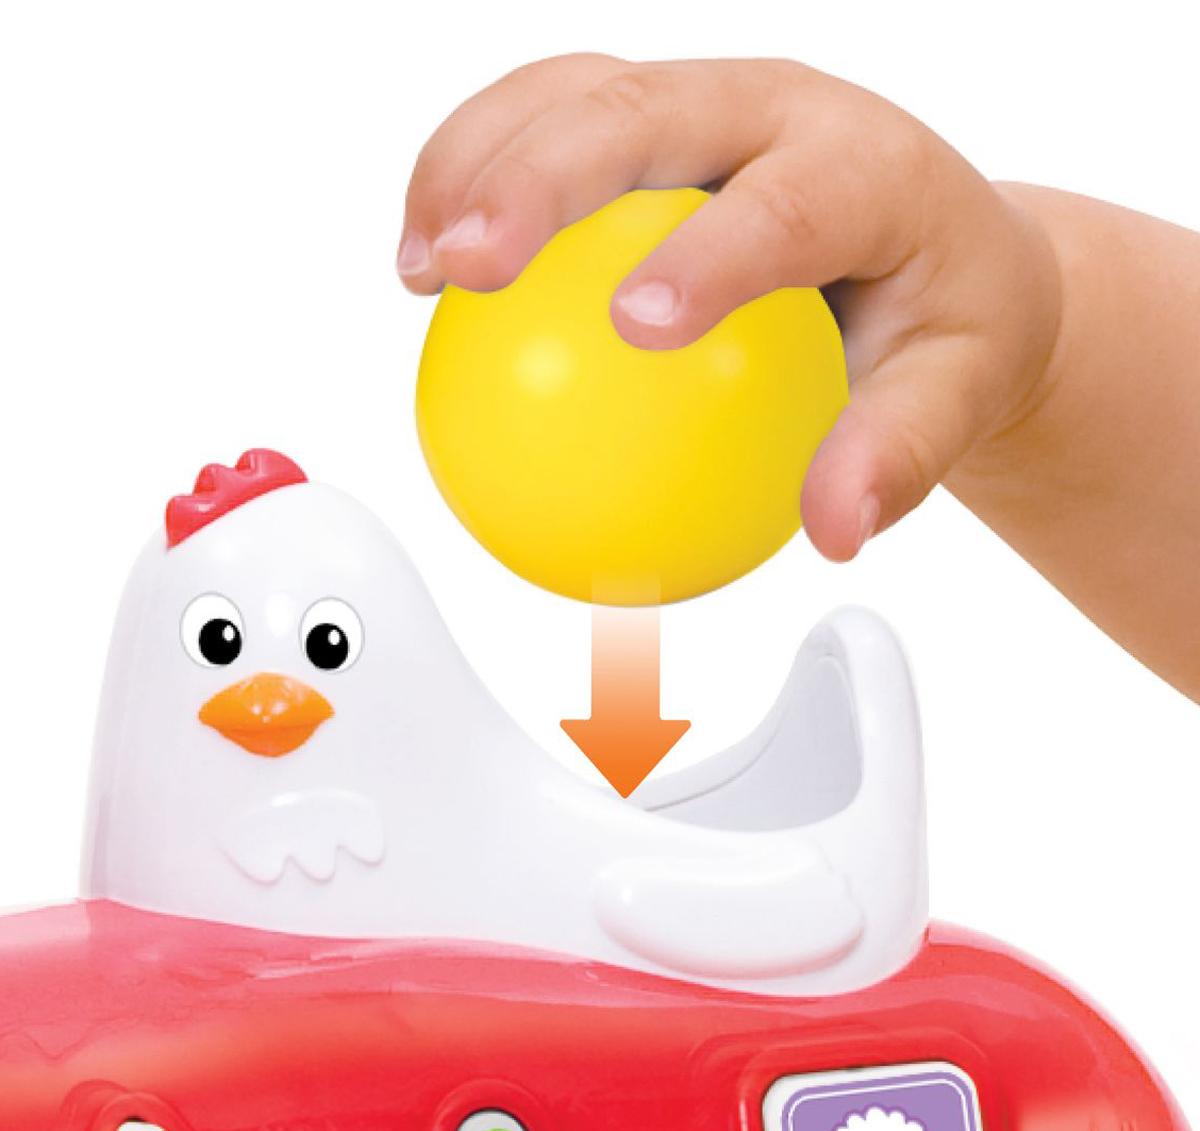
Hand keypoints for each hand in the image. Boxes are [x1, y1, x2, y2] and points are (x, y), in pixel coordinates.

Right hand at [397, 55, 1061, 561]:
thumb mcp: (956, 389)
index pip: (789, 196)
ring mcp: (700, 104)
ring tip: (415, 265)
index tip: (636, 324)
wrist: (933, 246)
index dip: (711, 247)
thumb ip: (898, 453)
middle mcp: (773, 107)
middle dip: (538, 175)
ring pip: (567, 92)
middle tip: (464, 267)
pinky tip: (430, 261)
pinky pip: (542, 125)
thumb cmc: (943, 316)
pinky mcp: (645, 124)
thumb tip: (834, 532)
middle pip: (640, 106)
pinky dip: (472, 177)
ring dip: (473, 163)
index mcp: (866, 163)